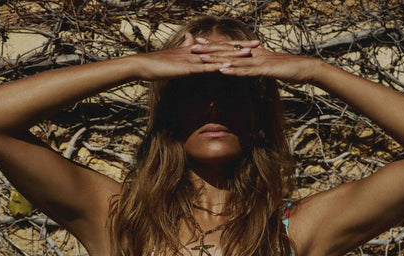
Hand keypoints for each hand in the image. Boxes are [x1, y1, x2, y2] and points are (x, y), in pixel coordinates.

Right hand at [135, 32, 259, 81]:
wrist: (145, 65)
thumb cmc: (158, 63)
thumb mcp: (174, 55)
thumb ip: (185, 47)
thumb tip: (192, 38)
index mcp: (195, 50)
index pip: (218, 46)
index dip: (233, 44)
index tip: (247, 43)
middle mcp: (197, 52)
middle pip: (223, 48)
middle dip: (240, 46)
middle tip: (258, 44)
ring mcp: (193, 59)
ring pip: (217, 57)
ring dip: (233, 55)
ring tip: (249, 54)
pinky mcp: (188, 68)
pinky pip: (205, 67)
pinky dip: (217, 67)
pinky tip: (228, 66)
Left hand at [190, 38, 317, 84]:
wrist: (305, 68)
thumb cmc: (289, 69)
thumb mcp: (270, 68)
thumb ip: (258, 66)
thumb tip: (248, 68)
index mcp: (254, 53)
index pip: (231, 47)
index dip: (215, 45)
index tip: (200, 43)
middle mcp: (254, 54)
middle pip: (228, 51)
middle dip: (210, 49)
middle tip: (193, 47)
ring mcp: (259, 61)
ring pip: (234, 60)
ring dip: (217, 59)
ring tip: (202, 58)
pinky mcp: (265, 70)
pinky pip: (246, 71)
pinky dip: (234, 70)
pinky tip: (223, 70)